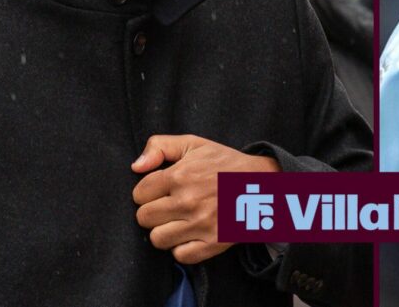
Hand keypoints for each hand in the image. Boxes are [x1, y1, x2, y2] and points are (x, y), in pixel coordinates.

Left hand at [131, 134, 279, 263]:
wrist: (263, 182)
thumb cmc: (224, 163)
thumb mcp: (193, 143)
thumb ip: (159, 146)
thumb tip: (135, 167)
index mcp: (179, 175)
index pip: (139, 194)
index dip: (147, 192)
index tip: (161, 190)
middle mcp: (187, 201)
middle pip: (144, 218)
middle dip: (153, 211)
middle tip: (169, 206)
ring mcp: (200, 224)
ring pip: (158, 239)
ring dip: (165, 231)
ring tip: (178, 221)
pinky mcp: (213, 242)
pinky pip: (180, 255)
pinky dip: (182, 248)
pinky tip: (191, 234)